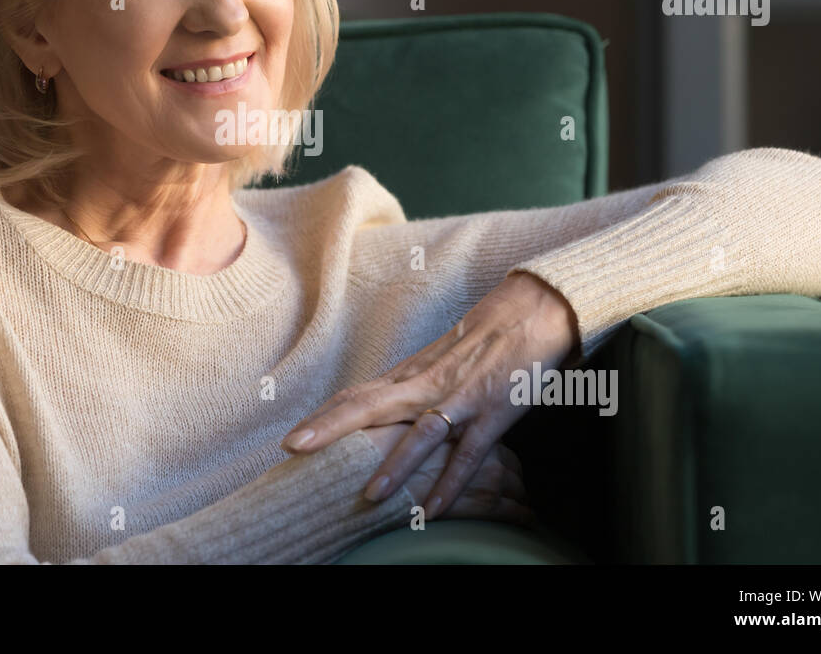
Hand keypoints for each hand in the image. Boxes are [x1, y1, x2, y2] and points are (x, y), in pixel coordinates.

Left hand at [283, 270, 578, 520]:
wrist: (530, 312)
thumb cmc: (482, 342)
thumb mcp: (437, 365)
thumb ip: (409, 390)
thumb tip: (378, 413)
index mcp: (410, 376)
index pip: (356, 395)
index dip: (323, 417)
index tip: (290, 439)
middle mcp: (425, 384)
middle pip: (368, 405)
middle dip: (329, 427)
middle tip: (292, 448)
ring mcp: (459, 398)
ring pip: (419, 433)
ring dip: (394, 465)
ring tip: (369, 496)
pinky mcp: (492, 412)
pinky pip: (469, 453)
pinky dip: (452, 481)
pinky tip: (437, 509)